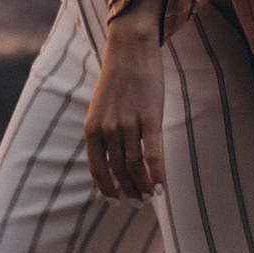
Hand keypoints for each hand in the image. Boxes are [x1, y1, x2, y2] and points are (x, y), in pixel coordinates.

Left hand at [85, 20, 166, 198]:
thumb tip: (112, 156)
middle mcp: (107, 129)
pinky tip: (162, 188)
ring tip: (150, 198)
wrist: (130, 49)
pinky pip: (153, 155)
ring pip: (136, 166)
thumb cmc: (118, 78)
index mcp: (91, 128)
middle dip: (128, 190)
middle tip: (138, 202)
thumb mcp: (101, 106)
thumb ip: (103, 130)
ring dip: (143, 186)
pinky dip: (157, 175)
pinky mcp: (150, 119)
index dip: (106, 187)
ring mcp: (129, 125)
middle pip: (118, 170)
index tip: (115, 199)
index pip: (97, 167)